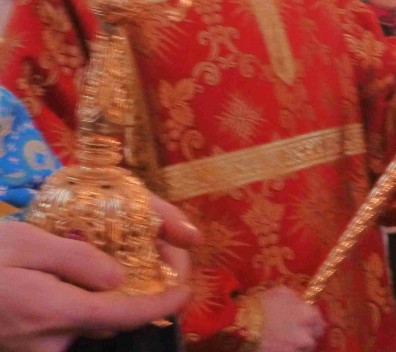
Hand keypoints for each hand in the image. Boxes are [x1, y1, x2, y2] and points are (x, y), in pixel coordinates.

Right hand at [0, 199, 199, 351]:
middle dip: (133, 294)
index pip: (128, 315)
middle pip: (109, 320)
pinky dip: (75, 304)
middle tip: (147, 257)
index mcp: (55, 311)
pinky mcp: (20, 347)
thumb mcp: (25, 242)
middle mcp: (48, 341)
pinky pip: (61, 328)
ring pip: (84, 323)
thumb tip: (121, 279)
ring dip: (100, 298)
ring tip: (109, 260)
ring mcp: (32, 349)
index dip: (165, 302)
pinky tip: (65, 276)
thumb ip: (77, 261)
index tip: (187, 286)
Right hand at [258, 286, 325, 351]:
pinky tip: (280, 346)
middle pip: (314, 339)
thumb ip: (296, 299)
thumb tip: (300, 302)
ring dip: (298, 346)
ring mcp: (295, 349)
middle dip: (308, 336)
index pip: (320, 322)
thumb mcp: (282, 292)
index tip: (309, 322)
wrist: (244, 324)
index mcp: (308, 316)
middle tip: (299, 334)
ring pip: (303, 349)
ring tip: (288, 341)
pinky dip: (288, 350)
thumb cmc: (263, 304)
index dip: (314, 322)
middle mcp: (306, 335)